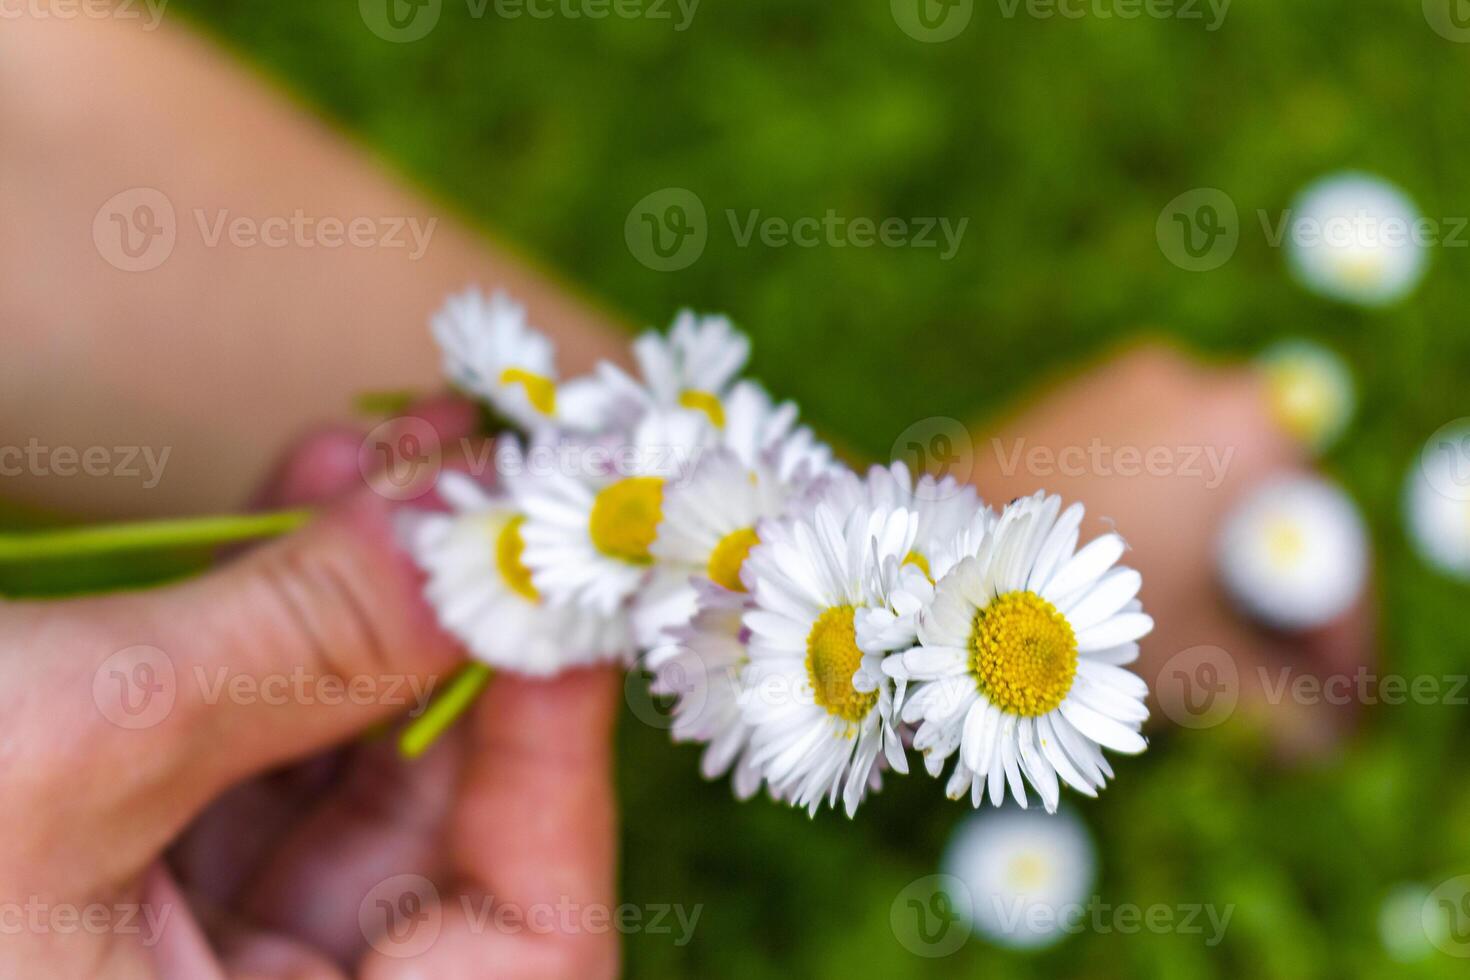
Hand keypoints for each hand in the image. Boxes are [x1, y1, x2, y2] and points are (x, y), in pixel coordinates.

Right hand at [0, 408, 620, 978]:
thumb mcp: (80, 742)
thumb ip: (304, 642)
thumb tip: (482, 529)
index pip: (528, 947)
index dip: (562, 756)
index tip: (565, 582)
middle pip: (444, 834)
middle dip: (462, 635)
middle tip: (481, 480)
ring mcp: (189, 955)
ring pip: (350, 772)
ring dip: (376, 599)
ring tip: (398, 451)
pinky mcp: (127, 879)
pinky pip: (253, 749)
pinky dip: (281, 621)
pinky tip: (310, 492)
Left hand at [973, 344, 1374, 754]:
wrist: (930, 552)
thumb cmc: (1063, 603)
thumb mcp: (1191, 661)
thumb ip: (1279, 702)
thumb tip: (1320, 733)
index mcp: (1253, 431)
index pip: (1330, 553)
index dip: (1339, 644)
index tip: (1335, 707)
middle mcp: (1201, 387)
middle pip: (1271, 520)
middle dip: (1273, 613)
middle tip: (1274, 692)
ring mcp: (1132, 387)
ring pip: (1209, 498)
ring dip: (1218, 579)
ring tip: (1210, 660)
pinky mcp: (1078, 403)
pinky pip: (1153, 475)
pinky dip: (1165, 537)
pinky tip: (1150, 606)